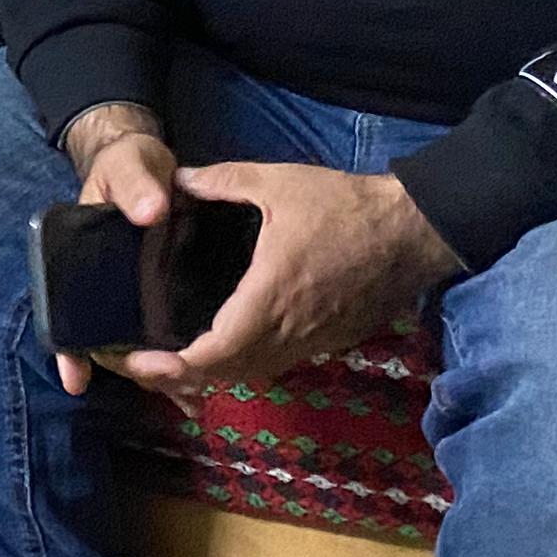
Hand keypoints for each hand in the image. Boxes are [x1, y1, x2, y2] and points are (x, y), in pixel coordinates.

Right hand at [50, 110, 178, 395]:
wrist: (149, 167)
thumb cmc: (127, 167)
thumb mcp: (127, 167)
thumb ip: (135, 185)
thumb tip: (150, 212)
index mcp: (80, 264)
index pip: (67, 312)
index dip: (70, 348)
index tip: (77, 378)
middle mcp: (103, 290)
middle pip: (107, 343)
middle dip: (133, 369)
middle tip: (172, 382)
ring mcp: (133, 300)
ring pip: (138, 349)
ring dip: (161, 376)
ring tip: (191, 393)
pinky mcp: (164, 302)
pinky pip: (165, 340)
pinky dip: (179, 369)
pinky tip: (197, 395)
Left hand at [116, 159, 458, 399]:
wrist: (413, 231)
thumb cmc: (345, 207)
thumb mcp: (278, 182)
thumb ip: (222, 181)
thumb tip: (177, 180)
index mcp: (271, 296)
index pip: (217, 351)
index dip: (177, 366)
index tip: (143, 362)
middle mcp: (291, 329)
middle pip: (231, 372)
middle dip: (185, 376)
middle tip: (149, 364)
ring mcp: (314, 340)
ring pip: (257, 372)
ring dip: (218, 372)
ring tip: (181, 358)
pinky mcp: (331, 340)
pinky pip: (280, 362)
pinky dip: (248, 363)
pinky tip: (231, 344)